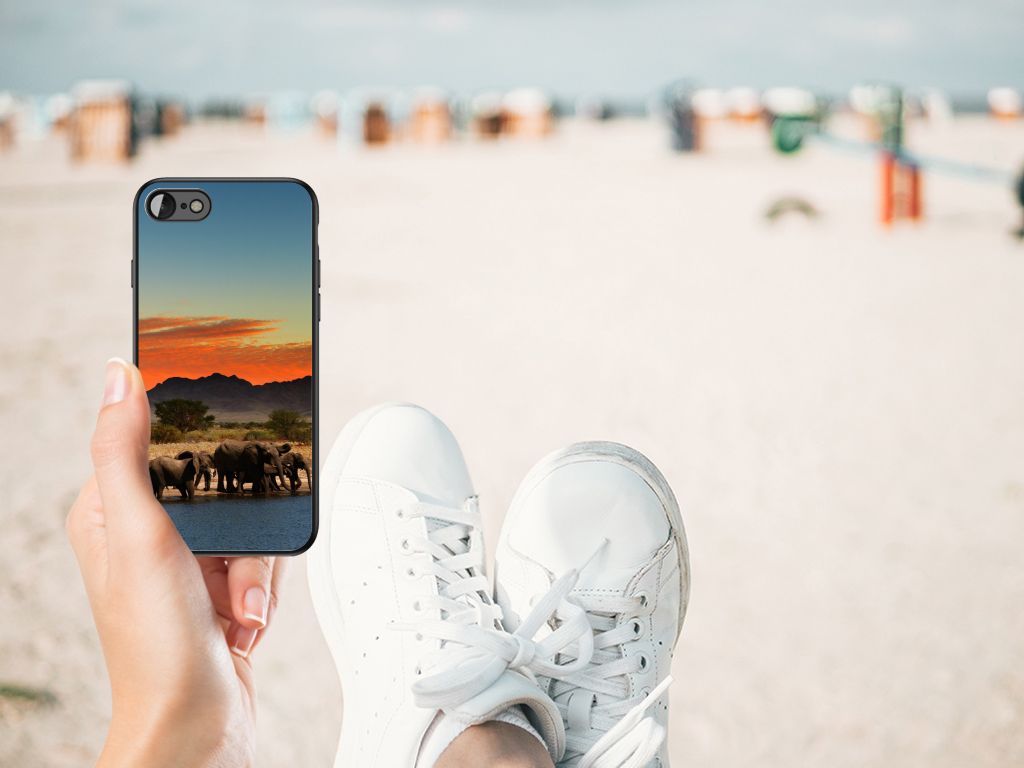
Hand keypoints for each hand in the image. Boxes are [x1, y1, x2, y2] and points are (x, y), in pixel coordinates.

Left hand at [66, 359, 285, 766]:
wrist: (197, 727)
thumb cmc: (157, 646)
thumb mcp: (139, 534)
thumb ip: (126, 452)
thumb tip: (119, 374)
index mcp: (110, 512)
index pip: (154, 442)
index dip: (192, 436)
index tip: (221, 425)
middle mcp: (146, 535)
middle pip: (219, 484)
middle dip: (241, 528)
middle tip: (228, 565)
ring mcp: (186, 564)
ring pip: (249, 523)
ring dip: (255, 569)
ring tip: (237, 606)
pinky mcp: (219, 589)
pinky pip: (261, 561)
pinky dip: (262, 591)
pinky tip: (243, 620)